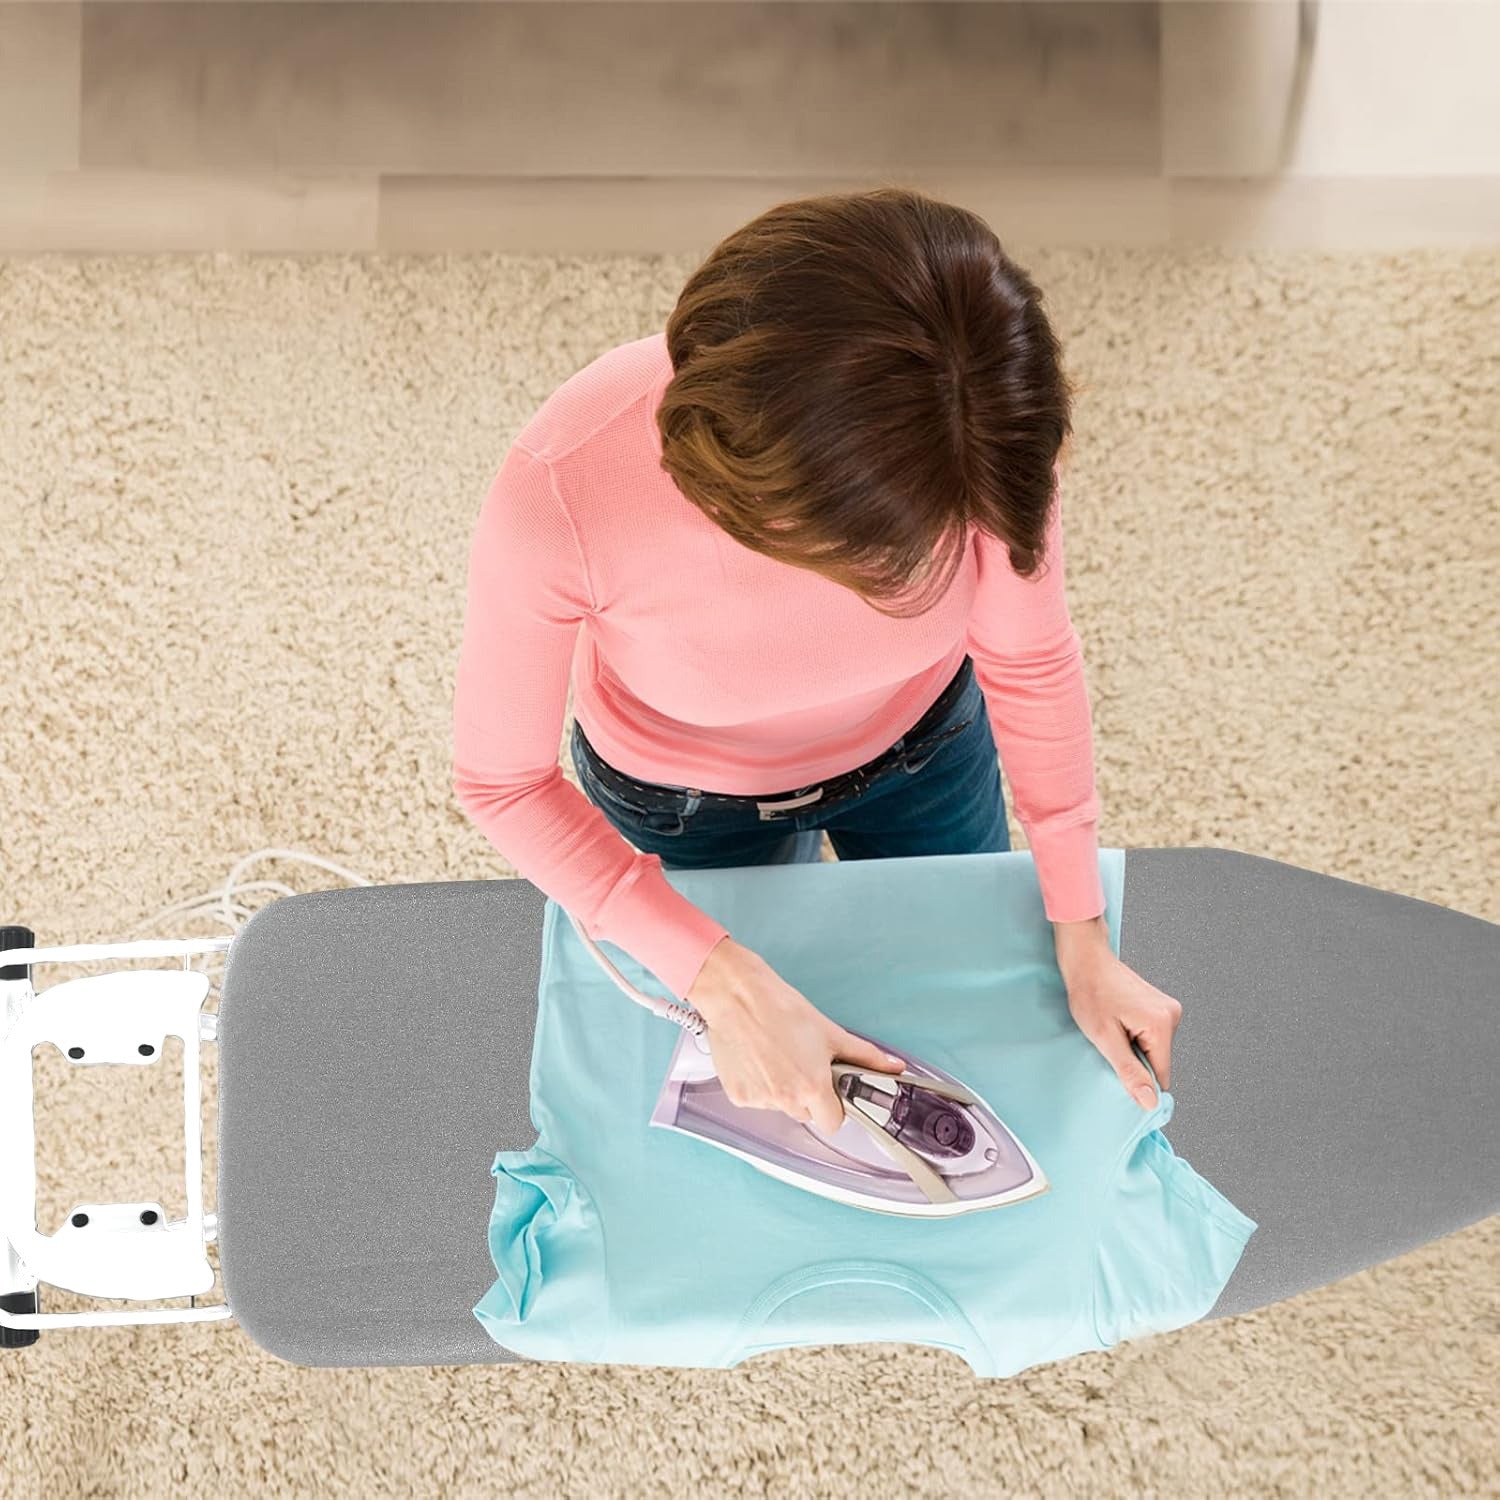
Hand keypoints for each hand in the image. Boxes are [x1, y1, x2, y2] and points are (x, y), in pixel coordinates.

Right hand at [685, 936, 907, 1135]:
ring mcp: (760, 1100)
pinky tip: (758, 1059)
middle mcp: (785, 1100)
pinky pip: (757, 1100)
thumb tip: (894, 1067)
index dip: (833, 1106)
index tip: (829, 1090)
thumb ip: (866, 1056)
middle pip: (805, 1114)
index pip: (832, 1123)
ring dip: (782, 1089)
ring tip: (776, 1056)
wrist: (739, 998)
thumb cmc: (782, 1010)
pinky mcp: (738, 1096)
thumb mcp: (830, 1033)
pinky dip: (759, 1086)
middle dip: (807, 1095)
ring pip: (780, 1106)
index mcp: (812, 1087)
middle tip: (801, 1063)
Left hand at [1056, 931, 1182, 1108]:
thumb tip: (1150, 1102)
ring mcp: (1167, 1008)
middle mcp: (1172, 1015)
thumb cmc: (1089, 993)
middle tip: (1110, 1042)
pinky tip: (1118, 1021)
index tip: (1116, 1069)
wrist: (1085, 960)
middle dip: (1134, 1060)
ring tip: (1112, 1028)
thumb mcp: (1105, 1038)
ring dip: (1133, 1047)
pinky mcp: (1160, 1006)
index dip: (1139, 1079)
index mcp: (1162, 1024)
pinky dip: (1134, 1035)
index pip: (1161, 1075)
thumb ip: (1130, 1071)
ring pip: (1153, 1049)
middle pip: (1158, 1061)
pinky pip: (1151, 1035)